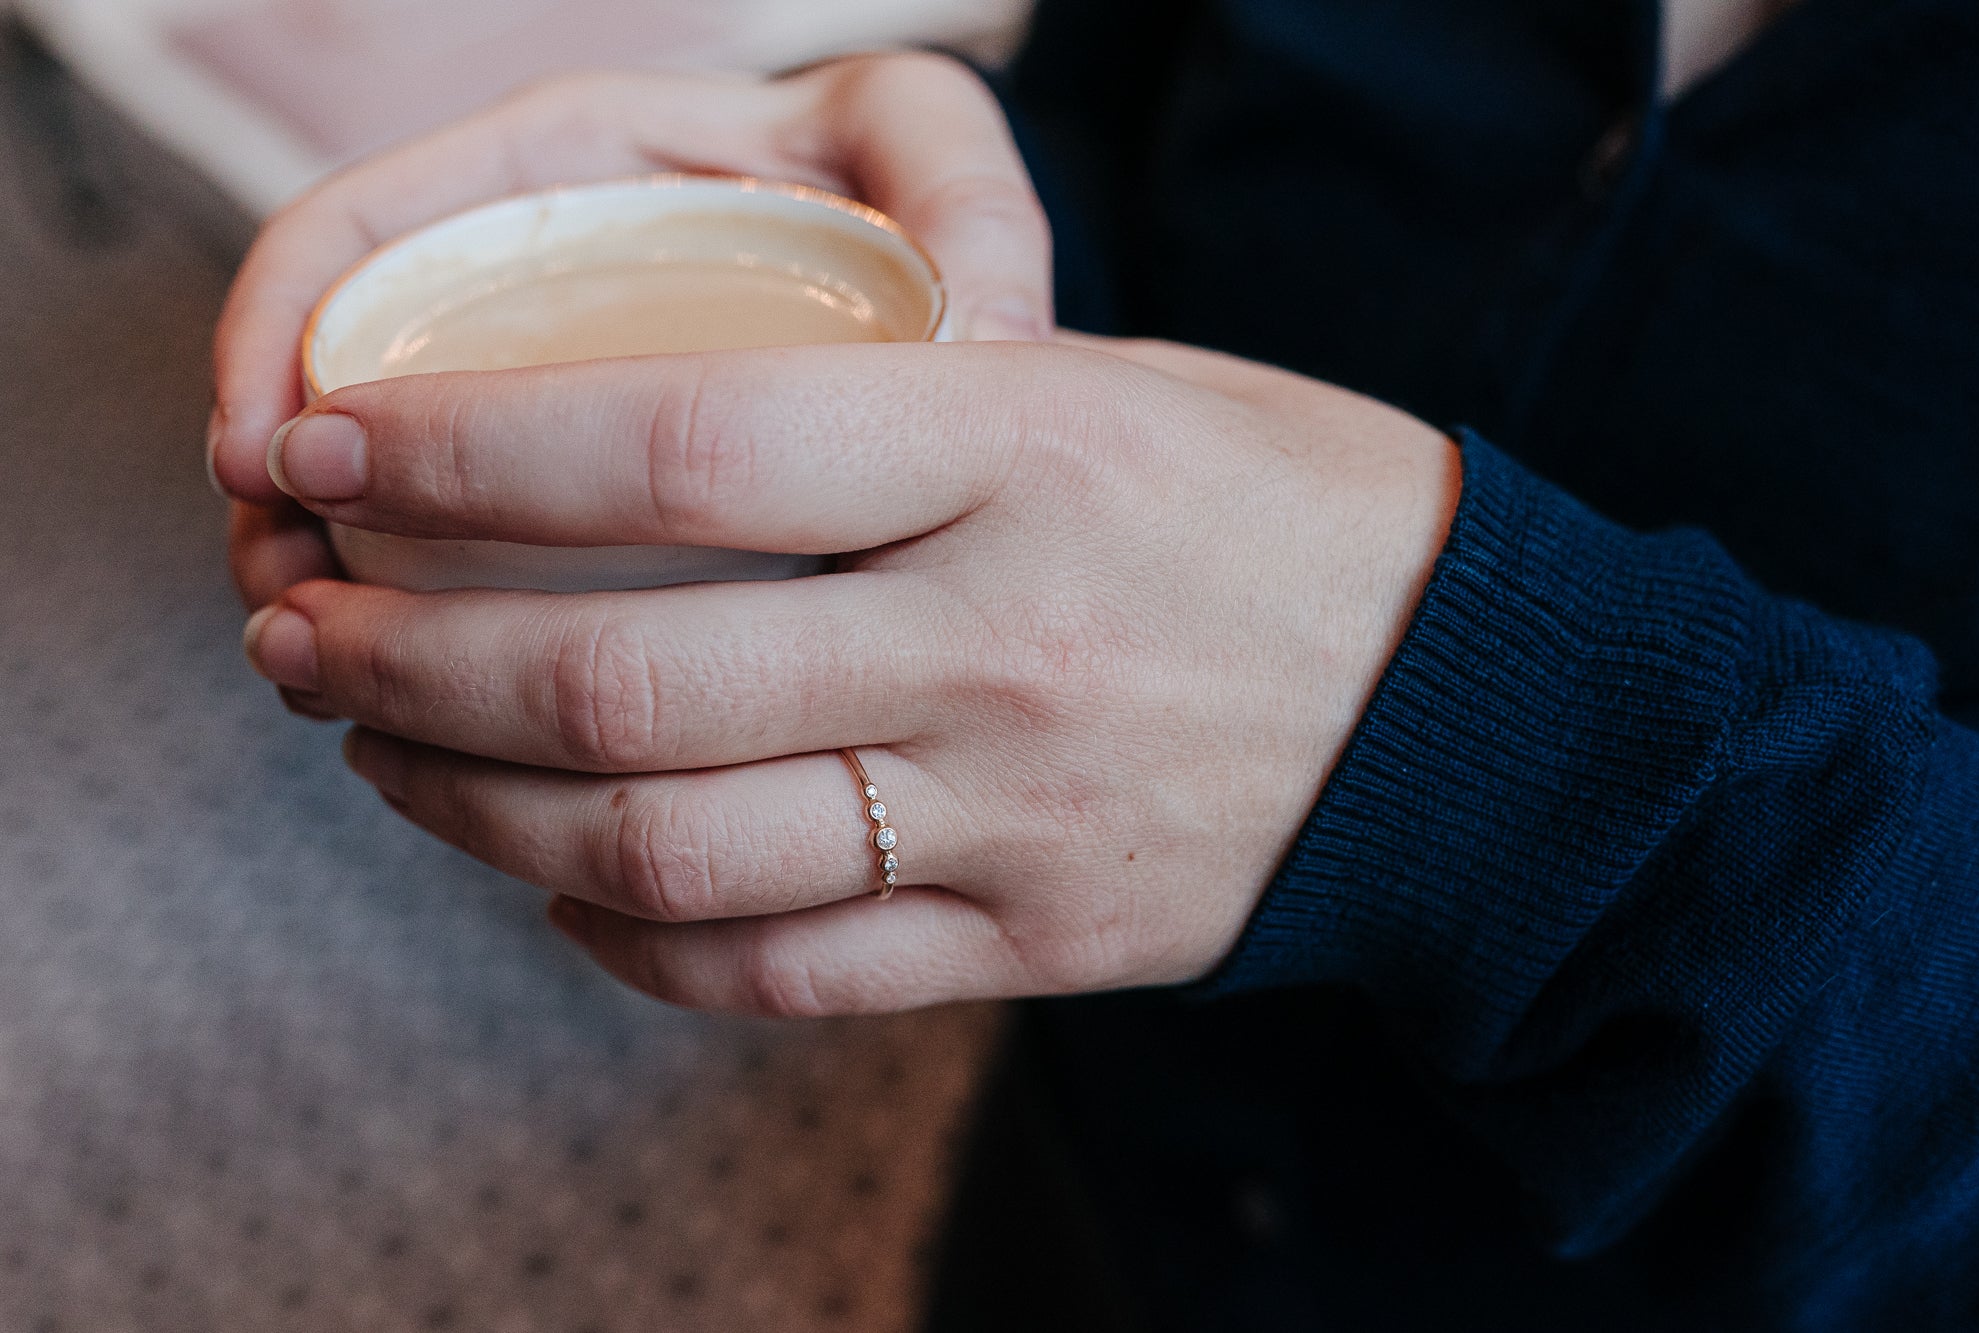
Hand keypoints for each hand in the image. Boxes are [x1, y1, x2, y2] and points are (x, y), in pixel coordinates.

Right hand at [212, 53, 1051, 668]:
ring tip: (323, 679)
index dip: (287, 329)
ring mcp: (551, 401)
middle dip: (289, 498)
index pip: (378, 224)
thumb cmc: (941, 237)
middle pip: (349, 383)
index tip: (272, 457)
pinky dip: (418, 633)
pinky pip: (455, 565)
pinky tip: (414, 715)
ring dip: (331, 580)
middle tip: (287, 614)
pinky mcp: (573, 507)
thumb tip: (979, 334)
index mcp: (589, 172)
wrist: (966, 360)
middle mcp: (542, 285)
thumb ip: (956, 205)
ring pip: (387, 489)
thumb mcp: (935, 180)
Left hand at [241, 334, 1459, 1012]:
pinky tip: (559, 893)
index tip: (327, 440)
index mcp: (1015, 456)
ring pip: (665, 850)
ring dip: (474, 812)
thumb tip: (631, 455)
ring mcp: (1010, 820)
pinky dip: (625, 942)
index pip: (678, 444)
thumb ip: (882, 417)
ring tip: (384, 756)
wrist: (1472, 715)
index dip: (461, 454)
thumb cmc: (1275, 510)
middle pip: (624, 677)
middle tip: (301, 630)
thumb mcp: (1098, 390)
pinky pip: (775, 972)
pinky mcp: (1028, 948)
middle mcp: (997, 645)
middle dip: (406, 659)